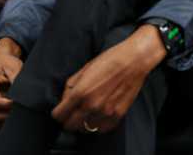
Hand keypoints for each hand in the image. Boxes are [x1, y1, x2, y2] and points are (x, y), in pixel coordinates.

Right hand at [0, 38, 23, 127]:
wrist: (0, 59)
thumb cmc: (6, 61)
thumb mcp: (13, 65)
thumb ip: (17, 78)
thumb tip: (22, 92)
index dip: (8, 105)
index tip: (20, 102)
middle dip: (8, 115)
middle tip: (22, 109)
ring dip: (7, 119)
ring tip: (19, 111)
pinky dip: (4, 120)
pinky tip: (14, 113)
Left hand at [51, 24, 166, 134]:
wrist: (133, 61)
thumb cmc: (108, 60)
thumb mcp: (84, 69)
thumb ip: (70, 87)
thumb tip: (65, 101)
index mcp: (79, 93)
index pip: (58, 115)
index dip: (59, 112)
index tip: (63, 108)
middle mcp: (90, 106)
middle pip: (69, 126)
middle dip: (69, 119)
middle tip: (76, 110)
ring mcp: (105, 113)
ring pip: (85, 130)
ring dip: (84, 122)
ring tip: (90, 112)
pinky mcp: (117, 116)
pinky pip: (101, 130)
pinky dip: (98, 125)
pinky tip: (100, 115)